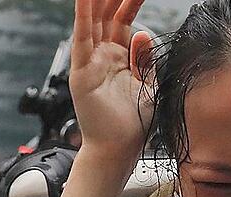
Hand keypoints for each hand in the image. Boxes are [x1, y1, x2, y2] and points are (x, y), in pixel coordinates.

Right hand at [69, 0, 153, 163]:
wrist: (120, 149)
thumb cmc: (133, 123)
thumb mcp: (149, 85)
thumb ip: (145, 59)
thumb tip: (141, 32)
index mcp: (120, 57)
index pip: (124, 19)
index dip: (130, 1)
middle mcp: (103, 55)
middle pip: (108, 15)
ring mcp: (91, 62)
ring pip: (93, 21)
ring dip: (96, 1)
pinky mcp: (81, 72)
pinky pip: (82, 39)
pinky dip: (82, 18)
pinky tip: (84, 1)